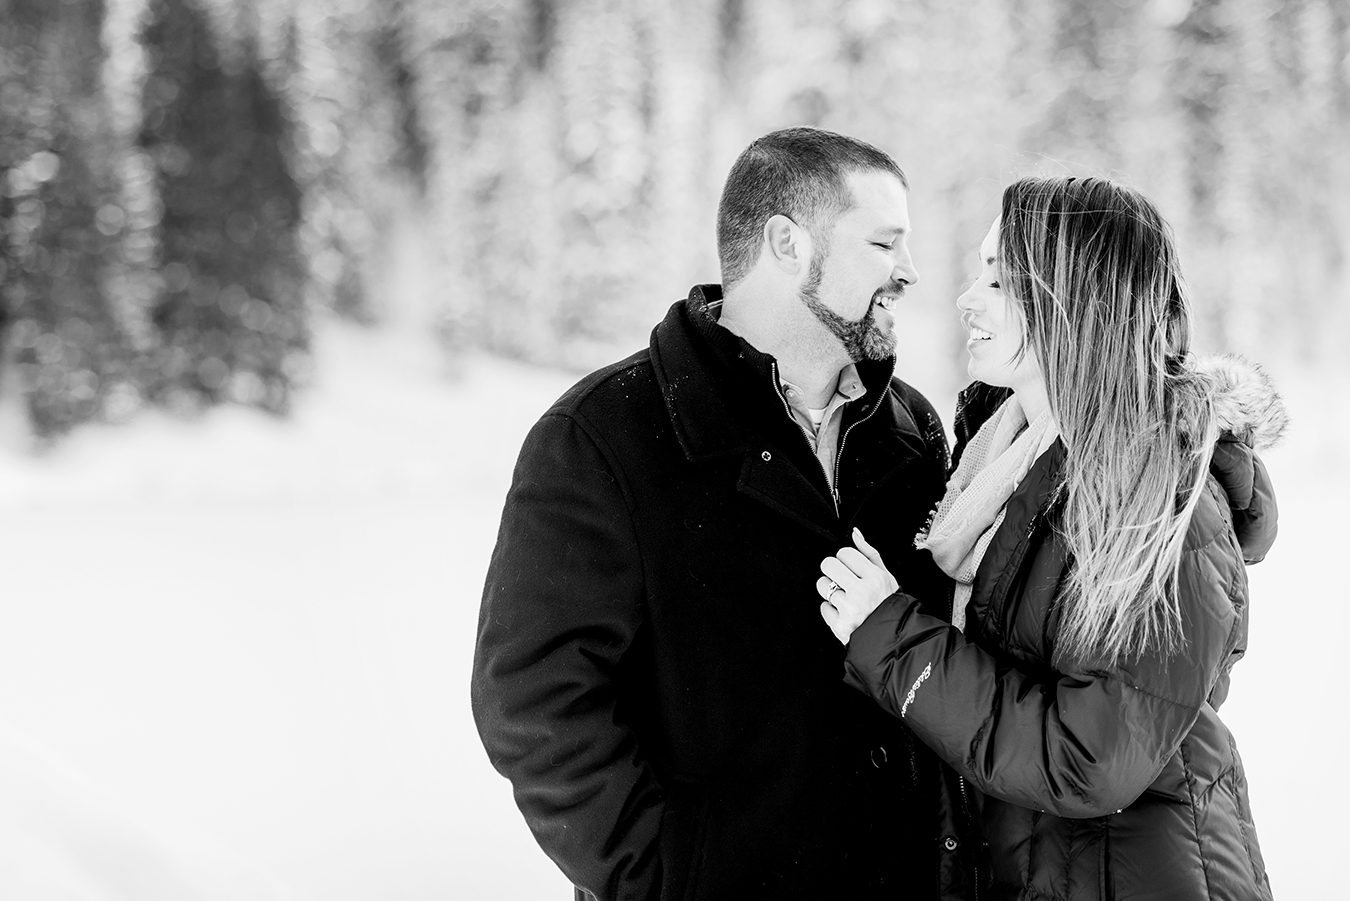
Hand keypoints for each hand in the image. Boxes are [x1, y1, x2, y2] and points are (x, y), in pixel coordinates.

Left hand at [817, 528, 899, 643]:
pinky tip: (844, 612)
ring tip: (844, 596)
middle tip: (842, 579)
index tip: (851, 567)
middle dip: (833, 570)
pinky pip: (823, 607)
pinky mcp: (839, 625)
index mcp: (874, 577)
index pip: (844, 553)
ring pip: (822, 585)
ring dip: (830, 590)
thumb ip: (869, 553)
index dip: (845, 559)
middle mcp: (861, 593)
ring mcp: (849, 610)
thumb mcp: (886, 576)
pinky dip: (831, 610)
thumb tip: (855, 533)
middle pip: (828, 565)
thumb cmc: (889, 604)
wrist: (894, 638)